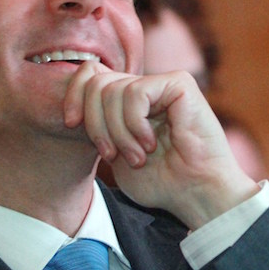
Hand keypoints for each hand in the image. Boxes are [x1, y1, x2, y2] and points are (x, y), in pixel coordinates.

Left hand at [63, 61, 259, 228]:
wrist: (196, 194)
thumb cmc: (162, 182)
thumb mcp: (116, 154)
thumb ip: (98, 127)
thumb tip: (74, 105)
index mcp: (129, 102)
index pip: (90, 75)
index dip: (74, 95)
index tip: (71, 124)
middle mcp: (146, 88)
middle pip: (96, 82)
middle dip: (96, 123)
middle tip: (113, 154)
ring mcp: (163, 84)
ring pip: (113, 90)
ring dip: (119, 132)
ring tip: (138, 157)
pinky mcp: (179, 84)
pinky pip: (136, 92)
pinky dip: (135, 123)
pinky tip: (150, 143)